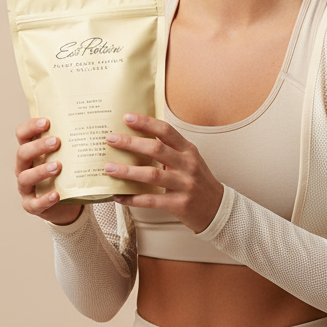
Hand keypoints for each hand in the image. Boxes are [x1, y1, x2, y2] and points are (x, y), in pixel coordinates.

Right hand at [14, 118, 82, 224]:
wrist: (66, 204)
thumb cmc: (67, 175)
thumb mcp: (68, 158)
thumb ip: (74, 144)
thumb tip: (100, 123)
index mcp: (31, 152)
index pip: (22, 135)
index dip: (30, 127)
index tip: (47, 121)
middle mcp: (24, 168)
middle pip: (22, 153)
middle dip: (38, 146)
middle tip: (57, 142)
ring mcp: (25, 187)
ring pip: (25, 177)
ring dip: (41, 170)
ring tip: (58, 166)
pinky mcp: (31, 205)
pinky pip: (35, 203)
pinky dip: (45, 199)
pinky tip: (57, 194)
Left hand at [107, 113, 223, 233]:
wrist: (217, 208)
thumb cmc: (198, 182)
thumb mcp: (190, 161)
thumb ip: (170, 150)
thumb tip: (138, 140)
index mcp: (189, 151)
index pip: (167, 131)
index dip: (146, 123)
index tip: (127, 117)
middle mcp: (188, 165)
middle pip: (156, 149)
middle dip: (131, 143)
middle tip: (111, 139)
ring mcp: (184, 185)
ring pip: (151, 174)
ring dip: (127, 170)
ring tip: (109, 168)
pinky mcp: (179, 203)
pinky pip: (151, 200)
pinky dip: (132, 198)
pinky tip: (118, 196)